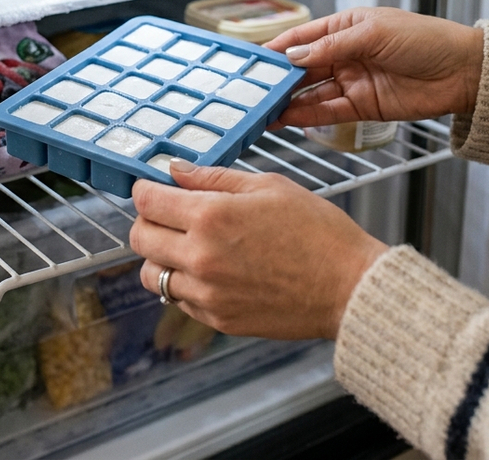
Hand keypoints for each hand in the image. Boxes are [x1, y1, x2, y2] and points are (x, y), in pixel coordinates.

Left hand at [130, 159, 387, 339]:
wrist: (349, 287)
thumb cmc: (318, 232)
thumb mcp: (269, 187)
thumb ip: (214, 178)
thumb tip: (175, 170)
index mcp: (211, 216)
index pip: (146, 201)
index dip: (146, 190)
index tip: (154, 189)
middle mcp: (200, 257)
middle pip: (140, 238)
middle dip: (149, 221)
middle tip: (170, 216)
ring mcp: (207, 293)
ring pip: (152, 275)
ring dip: (161, 257)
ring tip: (190, 247)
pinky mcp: (218, 319)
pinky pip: (179, 300)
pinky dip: (185, 284)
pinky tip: (213, 271)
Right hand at [263, 7, 482, 127]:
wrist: (462, 72)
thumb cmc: (426, 40)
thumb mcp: (374, 33)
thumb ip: (331, 46)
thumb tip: (293, 56)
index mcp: (345, 27)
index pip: (302, 38)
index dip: (277, 49)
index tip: (252, 61)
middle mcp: (344, 54)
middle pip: (302, 68)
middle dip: (278, 80)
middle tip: (252, 91)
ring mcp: (352, 82)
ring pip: (311, 93)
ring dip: (288, 102)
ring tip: (263, 110)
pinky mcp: (362, 107)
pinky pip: (328, 112)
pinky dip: (307, 116)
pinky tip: (287, 119)